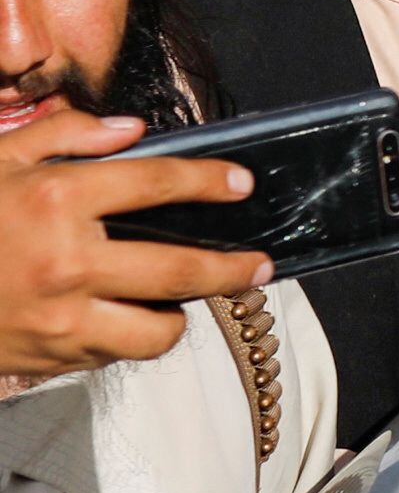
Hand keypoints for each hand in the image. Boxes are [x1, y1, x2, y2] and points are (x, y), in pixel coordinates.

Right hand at [0, 111, 272, 377]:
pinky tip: (125, 318)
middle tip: (260, 267)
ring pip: (155, 331)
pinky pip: (111, 354)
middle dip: (235, 269)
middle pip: (182, 271)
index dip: (211, 183)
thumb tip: (132, 131)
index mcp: (57, 200)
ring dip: (178, 317)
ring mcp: (58, 319)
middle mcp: (68, 262)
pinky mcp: (45, 360)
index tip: (242, 186)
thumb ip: (67, 136)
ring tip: (186, 301)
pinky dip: (126, 338)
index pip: (161, 184)